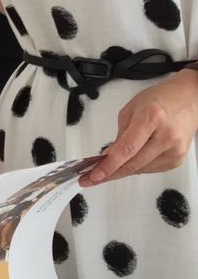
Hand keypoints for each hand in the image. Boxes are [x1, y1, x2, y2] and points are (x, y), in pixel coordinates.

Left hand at [80, 69, 197, 186]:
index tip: (94, 175)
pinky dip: (136, 167)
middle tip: (91, 178)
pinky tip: (127, 163)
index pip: (127, 148)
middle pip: (134, 163)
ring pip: (141, 169)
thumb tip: (108, 156)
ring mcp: (174, 150)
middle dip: (109, 173)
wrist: (188, 100)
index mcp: (151, 118)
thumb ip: (119, 135)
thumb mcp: (130, 110)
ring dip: (121, 171)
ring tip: (105, 170)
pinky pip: (151, 169)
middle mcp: (166, 136)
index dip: (109, 165)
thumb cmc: (159, 100)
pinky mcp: (177, 159)